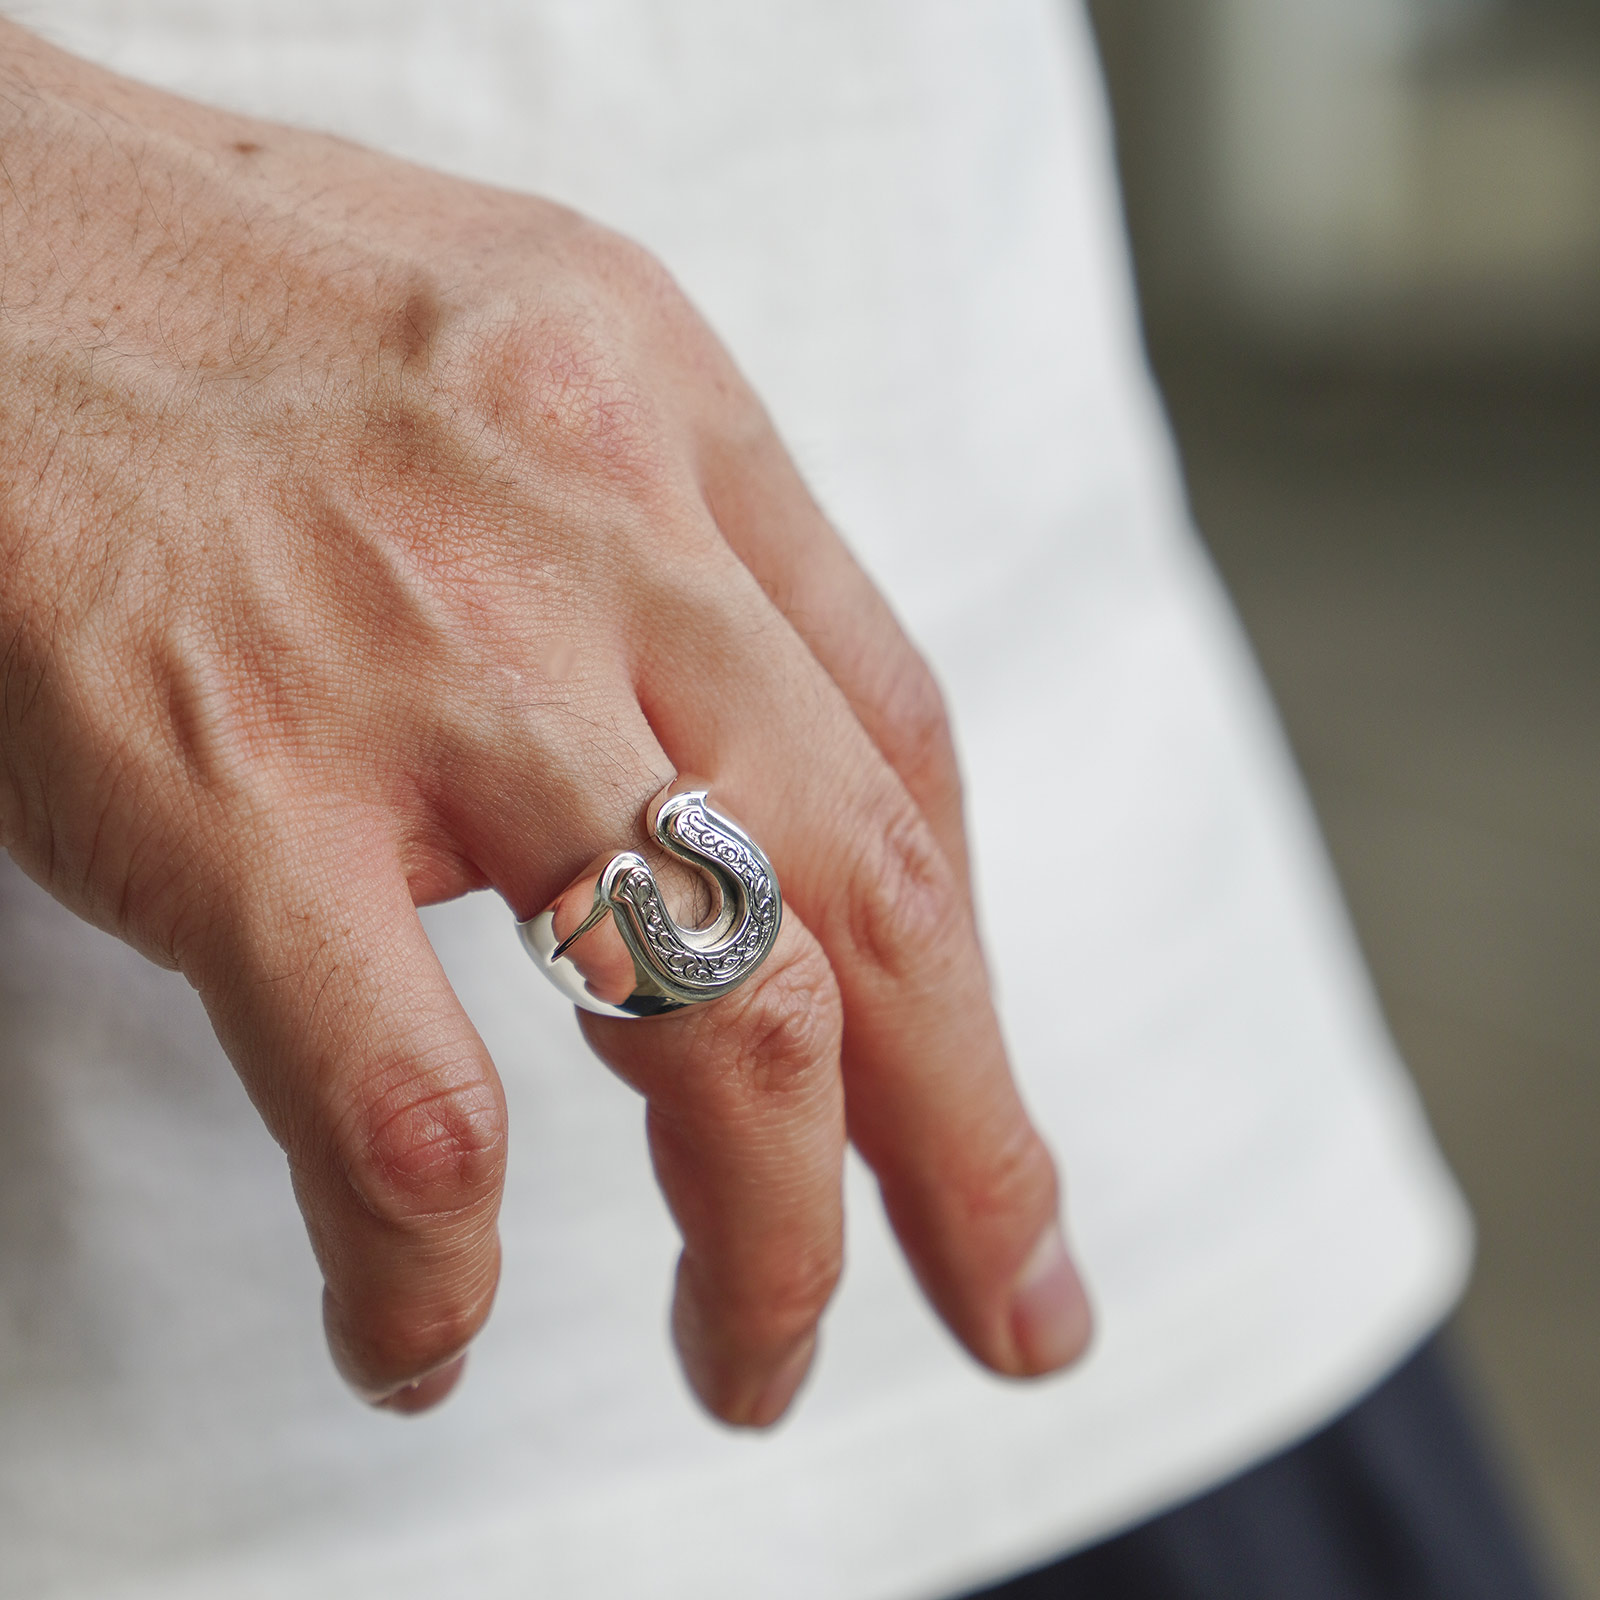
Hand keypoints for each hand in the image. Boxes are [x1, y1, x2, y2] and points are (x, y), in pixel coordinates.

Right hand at [0, 25, 1089, 1421]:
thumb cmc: (225, 304)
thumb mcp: (529, 358)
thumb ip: (672, 554)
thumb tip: (776, 787)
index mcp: (672, 435)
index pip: (905, 753)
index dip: (972, 974)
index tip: (986, 1124)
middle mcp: (599, 546)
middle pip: (883, 900)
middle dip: (972, 1150)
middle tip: (1011, 1311)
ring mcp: (432, 673)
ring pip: (718, 1016)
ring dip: (764, 1245)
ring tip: (749, 1363)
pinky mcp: (231, 788)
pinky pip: (402, 1100)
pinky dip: (429, 1272)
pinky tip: (420, 1342)